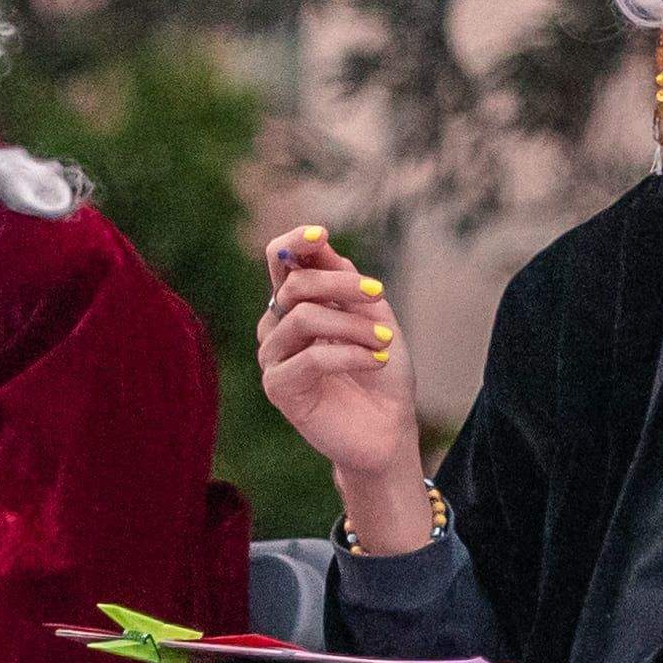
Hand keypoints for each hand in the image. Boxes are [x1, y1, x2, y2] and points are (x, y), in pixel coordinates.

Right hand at [257, 226, 435, 554]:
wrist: (388, 428)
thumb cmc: (381, 370)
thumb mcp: (373, 315)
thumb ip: (346, 281)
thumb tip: (321, 243)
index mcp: (296, 305)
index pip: (279, 262)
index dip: (294, 243)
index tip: (322, 234)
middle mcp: (276, 327)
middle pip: (295, 285)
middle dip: (342, 284)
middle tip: (379, 294)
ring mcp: (273, 358)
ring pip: (303, 319)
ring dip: (352, 325)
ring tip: (384, 340)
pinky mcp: (279, 388)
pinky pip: (310, 358)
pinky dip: (350, 354)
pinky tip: (377, 360)